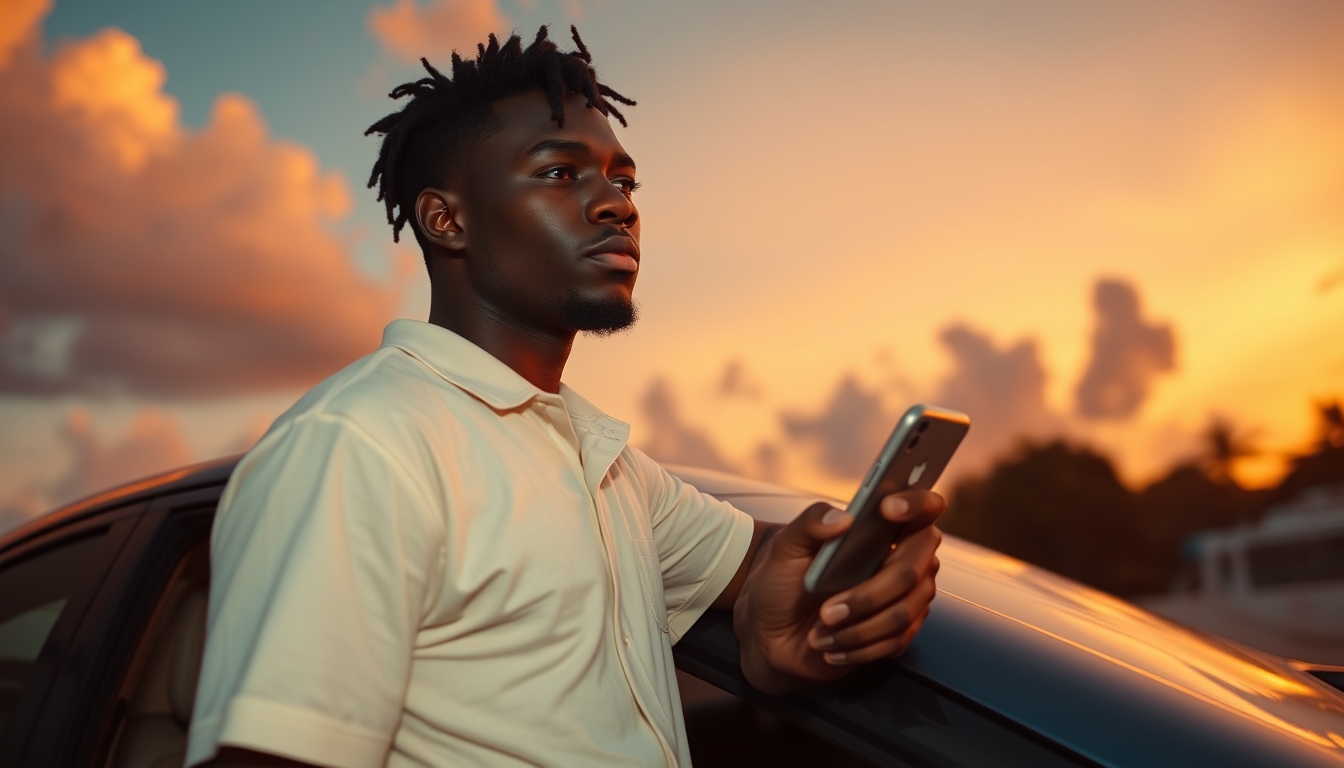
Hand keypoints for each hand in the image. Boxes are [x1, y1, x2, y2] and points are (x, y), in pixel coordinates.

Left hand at [732, 490, 944, 693]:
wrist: (772, 630)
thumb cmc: (782, 581)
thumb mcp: (784, 547)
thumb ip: (809, 523)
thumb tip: (843, 518)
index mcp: (881, 528)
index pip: (924, 506)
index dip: (916, 503)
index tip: (887, 508)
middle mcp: (904, 559)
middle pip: (914, 570)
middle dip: (869, 594)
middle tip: (827, 610)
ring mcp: (907, 597)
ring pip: (904, 613)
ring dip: (857, 628)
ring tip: (821, 629)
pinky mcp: (900, 632)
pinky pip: (896, 642)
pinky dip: (858, 647)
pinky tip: (830, 646)